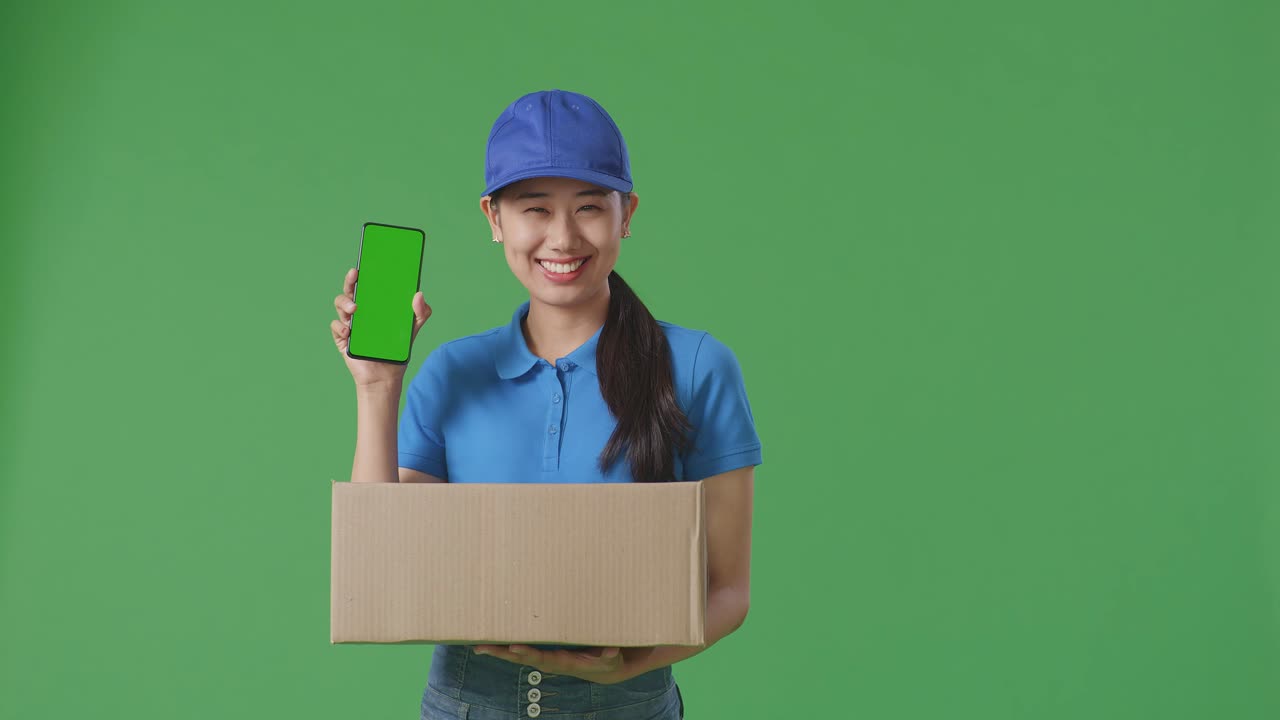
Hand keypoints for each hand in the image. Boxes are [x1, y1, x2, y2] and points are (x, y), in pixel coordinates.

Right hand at [331, 266, 430, 386]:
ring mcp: (350, 325)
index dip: (363, 273)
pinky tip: (349, 332)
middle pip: (350, 291)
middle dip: (350, 281)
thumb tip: (419, 294)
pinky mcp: (343, 340)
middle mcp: (360, 312)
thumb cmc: (397, 350)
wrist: (386, 377)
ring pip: (340, 305)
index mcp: (374, 306)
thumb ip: (420, 312)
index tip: (364, 263)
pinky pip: (336, 328)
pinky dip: (340, 328)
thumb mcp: (413, 329)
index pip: (366, 285)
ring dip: (344, 302)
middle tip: (355, 275)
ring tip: (354, 309)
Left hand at [471, 644, 628, 684]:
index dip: (527, 653)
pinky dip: (507, 645)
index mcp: (562, 662)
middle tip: (481, 647)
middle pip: (521, 657)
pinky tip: (494, 640)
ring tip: (478, 646)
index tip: (513, 647)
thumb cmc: (606, 662)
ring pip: (517, 653)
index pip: (541, 658)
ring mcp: (545, 656)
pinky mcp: (545, 651)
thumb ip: (609, 657)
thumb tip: (611, 650)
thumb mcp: (612, 661)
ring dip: (498, 650)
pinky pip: (523, 647)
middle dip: (501, 653)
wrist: (602, 669)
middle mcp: (549, 660)